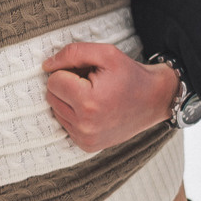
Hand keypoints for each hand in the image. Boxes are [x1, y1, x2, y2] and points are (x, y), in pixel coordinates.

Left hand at [42, 42, 177, 153]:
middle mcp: (85, 125)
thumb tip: (46, 65)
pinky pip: (65, 124)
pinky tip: (94, 110)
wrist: (155, 100)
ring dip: (70, 100)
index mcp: (88, 102)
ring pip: (56, 110)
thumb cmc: (130, 75)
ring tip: (95, 96)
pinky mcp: (87, 146)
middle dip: (67, 85)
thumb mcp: (106, 53)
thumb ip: (72, 53)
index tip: (89, 72)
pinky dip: (75, 114)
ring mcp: (86, 139)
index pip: (53, 81)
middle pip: (51, 96)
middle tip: (92, 83)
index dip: (69, 71)